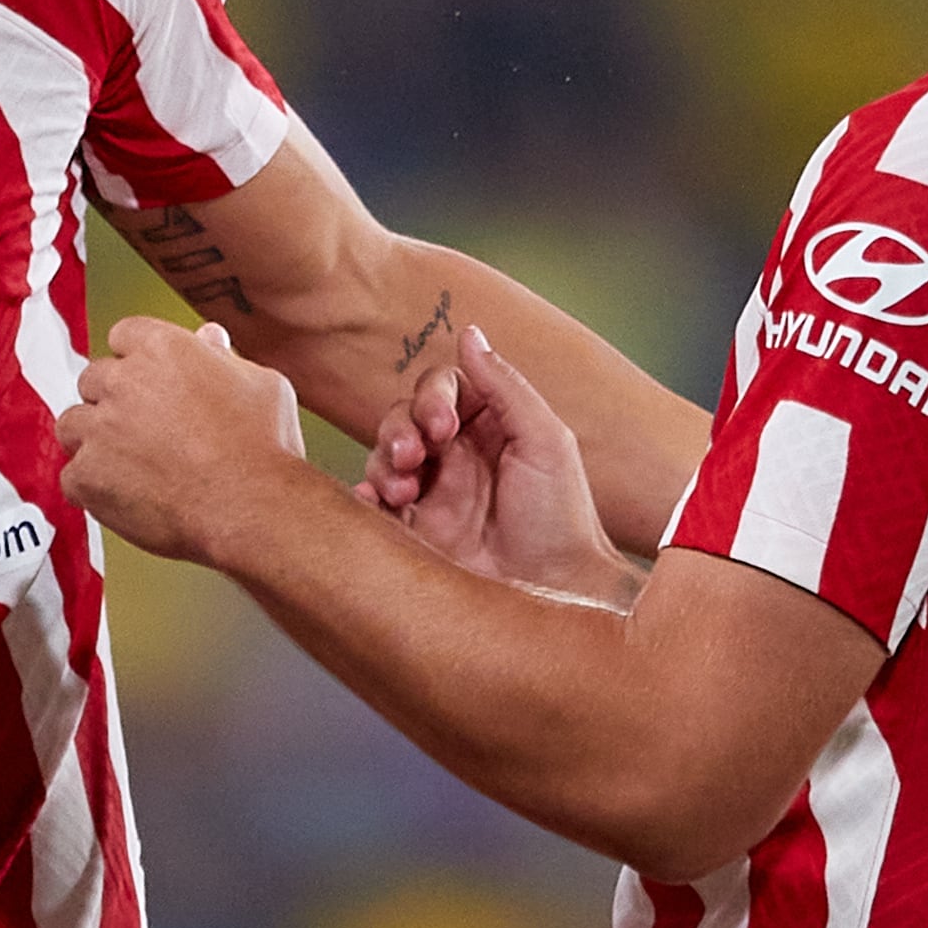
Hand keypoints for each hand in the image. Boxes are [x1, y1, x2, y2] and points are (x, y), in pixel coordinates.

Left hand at [55, 316, 305, 563]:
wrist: (251, 506)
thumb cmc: (264, 448)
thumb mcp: (260, 383)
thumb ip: (224, 358)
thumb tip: (209, 339)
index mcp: (162, 348)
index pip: (124, 335)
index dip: (135, 361)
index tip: (146, 381)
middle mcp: (124, 381)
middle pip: (93, 379)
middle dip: (112, 401)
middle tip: (142, 429)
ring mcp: (100, 429)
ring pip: (72, 425)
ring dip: (92, 440)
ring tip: (127, 464)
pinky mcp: (87, 475)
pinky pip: (72, 476)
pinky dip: (91, 488)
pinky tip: (122, 495)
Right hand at [363, 328, 636, 606]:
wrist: (557, 595)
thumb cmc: (562, 520)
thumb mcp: (545, 441)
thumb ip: (505, 385)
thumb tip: (470, 332)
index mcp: (489, 429)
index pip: (442, 390)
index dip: (432, 397)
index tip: (443, 425)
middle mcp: (456, 458)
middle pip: (404, 418)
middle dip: (400, 429)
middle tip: (416, 455)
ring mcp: (431, 496)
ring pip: (383, 457)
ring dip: (383, 462)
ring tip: (403, 486)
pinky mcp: (412, 535)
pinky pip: (373, 506)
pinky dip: (365, 499)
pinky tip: (376, 504)